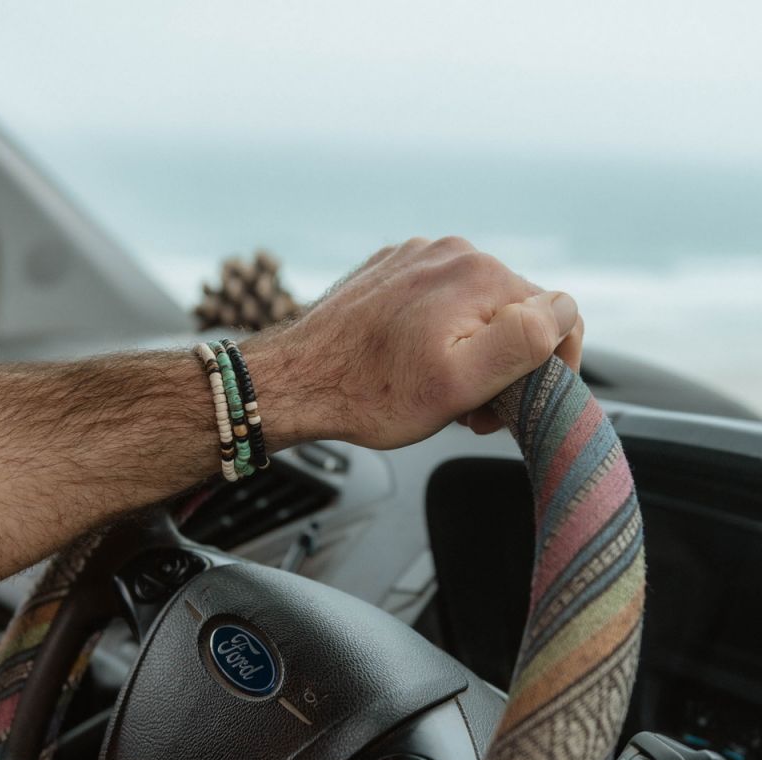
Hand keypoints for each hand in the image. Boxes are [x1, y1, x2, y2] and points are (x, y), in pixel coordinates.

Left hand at [244, 237, 582, 450]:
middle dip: (507, 362)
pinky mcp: (392, 268)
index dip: (550, 367)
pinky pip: (440, 297)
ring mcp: (417, 256)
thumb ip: (525, 342)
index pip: (557, 314)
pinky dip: (441, 330)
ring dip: (474, 348)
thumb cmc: (371, 393)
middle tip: (474, 407)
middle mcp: (452, 252)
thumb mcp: (461, 385)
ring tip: (440, 388)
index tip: (516, 402)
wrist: (295, 381)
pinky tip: (414, 361)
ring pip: (478, 306)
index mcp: (479, 275)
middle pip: (515, 311)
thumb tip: (564, 308)